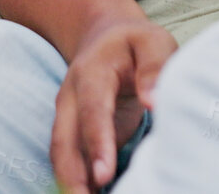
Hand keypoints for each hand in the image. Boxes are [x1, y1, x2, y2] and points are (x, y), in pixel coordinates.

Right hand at [51, 15, 175, 193]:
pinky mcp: (76, 133)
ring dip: (71, 182)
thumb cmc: (135, 42)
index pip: (92, 111)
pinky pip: (73, 160)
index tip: (104, 172)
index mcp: (90, 74)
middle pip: (64, 141)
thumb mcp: (153, 41)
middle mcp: (71, 99)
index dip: (97, 142)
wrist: (106, 38)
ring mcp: (69, 117)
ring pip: (63, 155)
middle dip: (72, 175)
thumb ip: (155, 66)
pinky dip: (79, 180)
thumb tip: (154, 102)